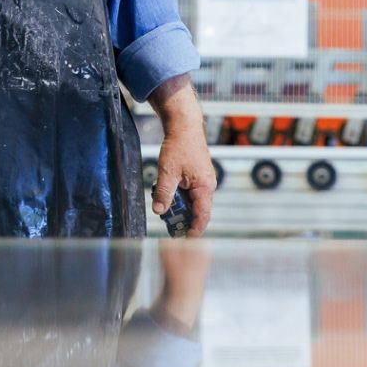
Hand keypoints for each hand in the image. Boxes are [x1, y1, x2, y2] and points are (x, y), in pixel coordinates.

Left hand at [147, 75, 212, 236]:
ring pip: (192, 202)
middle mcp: (207, 185)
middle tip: (169, 228)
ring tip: (165, 210)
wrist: (183, 125)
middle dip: (184, 220)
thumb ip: (164, 193)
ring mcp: (203, 181)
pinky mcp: (197, 177)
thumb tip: (159, 210)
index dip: (194, 230)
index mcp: (205, 186)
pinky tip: (167, 196)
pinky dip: (179, 198)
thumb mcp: (167, 171)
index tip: (185, 240)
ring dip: (179, 208)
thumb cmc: (179, 146)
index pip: (202, 215)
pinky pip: (189, 194)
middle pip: (197, 211)